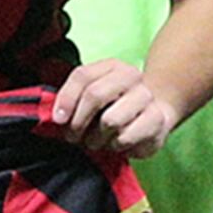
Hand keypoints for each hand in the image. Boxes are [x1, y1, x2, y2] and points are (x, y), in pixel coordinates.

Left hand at [47, 60, 184, 159]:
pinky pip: (125, 137)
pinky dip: (115, 146)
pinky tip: (116, 144)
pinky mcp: (157, 120)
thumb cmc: (114, 108)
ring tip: (96, 141)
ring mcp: (146, 97)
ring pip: (110, 120)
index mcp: (112, 66)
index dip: (66, 99)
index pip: (82, 76)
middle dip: (79, 121)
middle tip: (74, 137)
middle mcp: (131, 76)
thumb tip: (56, 116)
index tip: (58, 119)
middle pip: (94, 95)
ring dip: (97, 138)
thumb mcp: (92, 98)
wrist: (154, 116)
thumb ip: (73, 100)